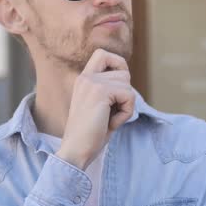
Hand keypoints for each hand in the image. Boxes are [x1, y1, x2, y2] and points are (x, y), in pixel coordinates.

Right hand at [56, 49, 134, 169]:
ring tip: (109, 119)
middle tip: (111, 112)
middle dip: (125, 93)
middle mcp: (86, 78)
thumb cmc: (89, 135)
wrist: (75, 151)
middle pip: (123, 72)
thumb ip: (109, 91)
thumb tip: (127, 84)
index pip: (103, 54)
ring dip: (126, 106)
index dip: (118, 64)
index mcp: (83, 80)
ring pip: (128, 85)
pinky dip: (126, 113)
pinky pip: (129, 97)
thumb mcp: (98, 107)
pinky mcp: (100, 92)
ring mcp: (92, 83)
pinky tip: (111, 123)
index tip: (119, 86)